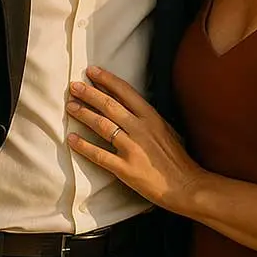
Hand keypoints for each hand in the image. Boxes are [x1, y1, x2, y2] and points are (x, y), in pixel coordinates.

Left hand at [66, 66, 207, 214]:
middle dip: (90, 93)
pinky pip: (99, 155)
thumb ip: (148, 117)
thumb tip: (128, 104)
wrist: (186, 185)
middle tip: (73, 86)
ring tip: (70, 107)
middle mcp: (141, 129)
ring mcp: (132, 148)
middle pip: (110, 105)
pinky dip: (84, 146)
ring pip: (103, 125)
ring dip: (84, 114)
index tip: (91, 71)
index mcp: (152, 117)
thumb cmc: (177, 158)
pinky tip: (72, 139)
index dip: (107, 80)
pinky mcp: (125, 169)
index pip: (125, 92)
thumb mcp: (166, 129)